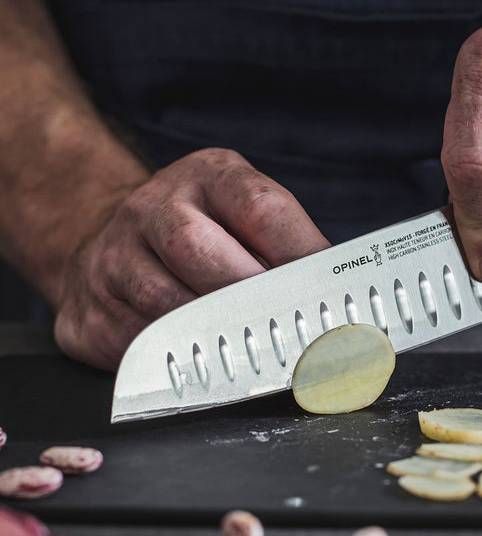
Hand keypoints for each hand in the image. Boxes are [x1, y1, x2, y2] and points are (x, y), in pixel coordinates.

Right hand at [54, 148, 328, 369]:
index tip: (330, 293)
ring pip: (164, 301)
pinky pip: (139, 342)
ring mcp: (113, 257)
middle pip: (197, 247)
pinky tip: (207, 359)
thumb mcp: (244, 214)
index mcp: (208, 176)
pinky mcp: (91, 310)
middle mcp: (153, 207)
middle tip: (289, 327)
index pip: (259, 207)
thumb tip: (336, 293)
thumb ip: (286, 245)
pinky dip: (181, 357)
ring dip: (216, 331)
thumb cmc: (202, 232)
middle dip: (250, 295)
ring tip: (255, 348)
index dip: (299, 254)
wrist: (114, 244)